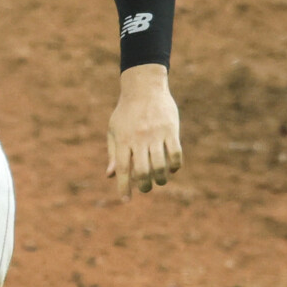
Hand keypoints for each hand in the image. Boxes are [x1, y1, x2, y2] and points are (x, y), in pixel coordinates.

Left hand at [106, 63, 183, 198]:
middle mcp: (138, 139)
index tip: (126, 200)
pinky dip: (175, 166)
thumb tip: (110, 176)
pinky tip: (172, 168)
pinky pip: (176, 153)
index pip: (123, 169)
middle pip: (142, 171)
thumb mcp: (114, 130)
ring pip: (160, 165)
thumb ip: (113, 153)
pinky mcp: (171, 129)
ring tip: (159, 181)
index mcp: (122, 140)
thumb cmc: (126, 111)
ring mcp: (155, 134)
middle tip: (146, 188)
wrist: (144, 86)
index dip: (124, 187)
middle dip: (144, 186)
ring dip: (160, 179)